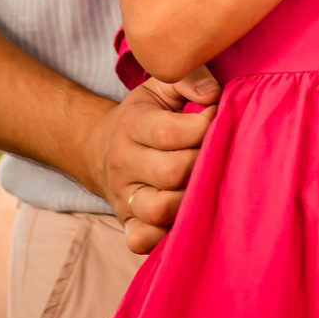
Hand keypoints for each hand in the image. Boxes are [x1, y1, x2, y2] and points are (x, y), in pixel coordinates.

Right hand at [84, 65, 219, 253]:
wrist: (102, 148)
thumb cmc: (145, 115)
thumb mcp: (160, 87)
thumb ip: (188, 77)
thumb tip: (213, 93)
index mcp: (132, 125)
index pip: (168, 133)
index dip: (203, 127)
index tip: (217, 118)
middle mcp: (123, 163)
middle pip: (170, 172)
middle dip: (201, 163)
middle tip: (215, 154)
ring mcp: (123, 197)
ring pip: (158, 210)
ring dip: (190, 199)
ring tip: (203, 184)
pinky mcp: (126, 223)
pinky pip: (141, 240)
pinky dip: (163, 236)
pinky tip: (183, 216)